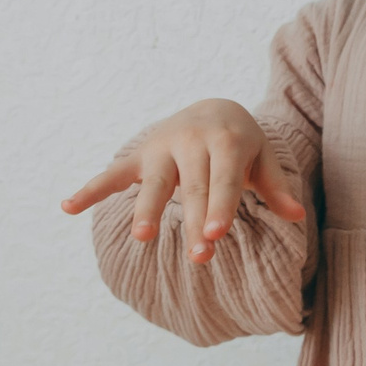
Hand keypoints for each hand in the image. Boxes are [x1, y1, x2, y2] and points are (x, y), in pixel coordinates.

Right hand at [61, 99, 306, 263]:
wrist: (214, 108)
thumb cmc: (243, 144)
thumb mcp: (263, 158)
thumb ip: (277, 187)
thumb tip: (298, 216)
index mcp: (227, 142)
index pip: (223, 180)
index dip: (220, 207)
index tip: (216, 235)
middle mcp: (192, 141)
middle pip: (192, 189)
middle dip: (194, 222)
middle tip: (199, 257)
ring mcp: (161, 147)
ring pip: (154, 183)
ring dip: (147, 210)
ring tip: (142, 237)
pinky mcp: (139, 155)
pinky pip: (112, 173)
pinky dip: (90, 189)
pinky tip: (67, 207)